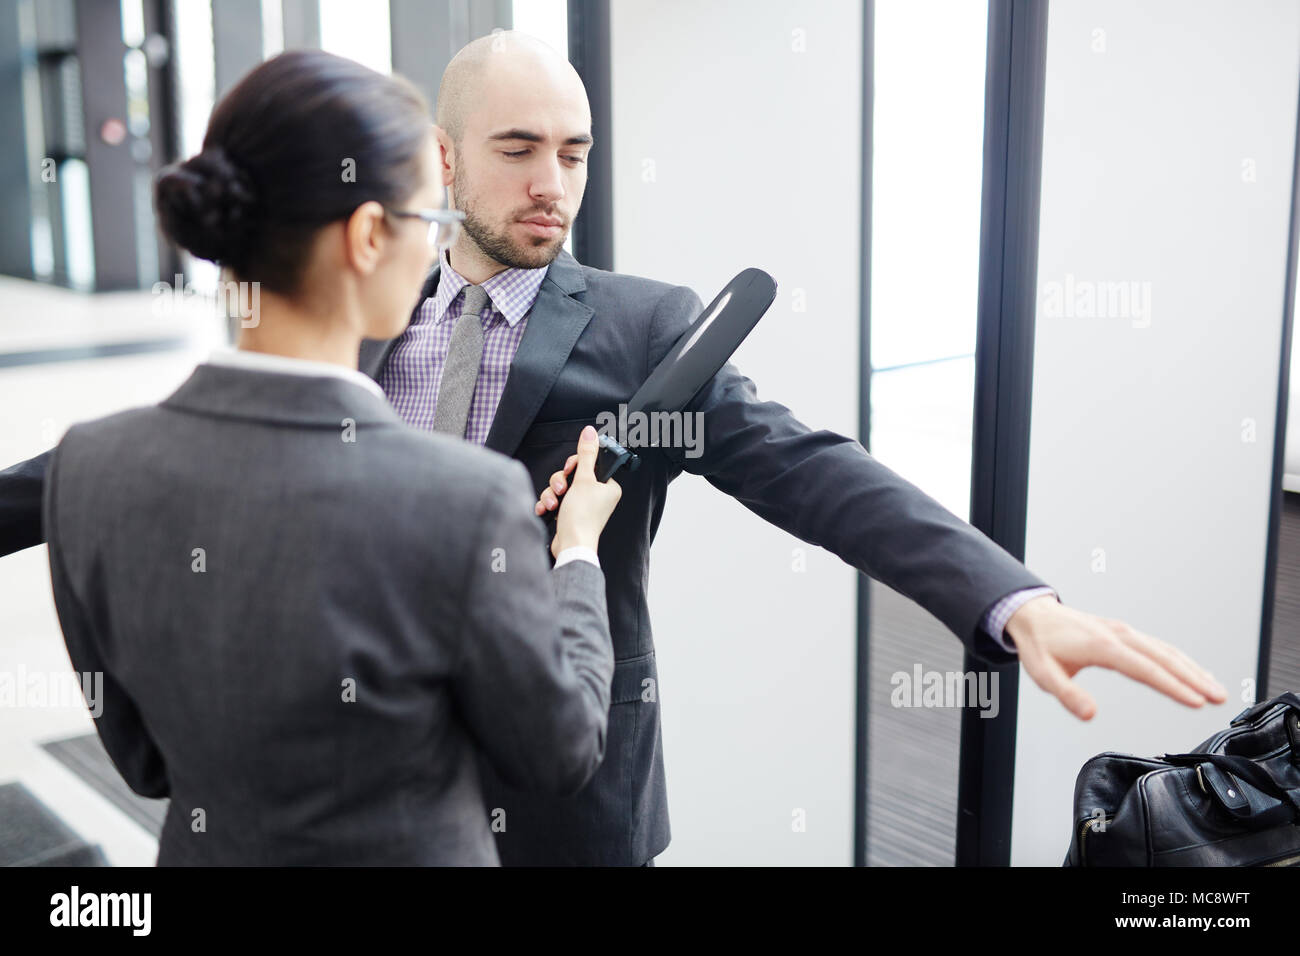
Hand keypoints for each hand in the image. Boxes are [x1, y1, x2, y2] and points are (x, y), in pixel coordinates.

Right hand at [547, 425, 621, 558]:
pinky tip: (545, 510)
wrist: (571, 546)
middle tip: (562, 489)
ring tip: (553, 504)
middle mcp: (597, 496)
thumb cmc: (582, 517)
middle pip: (572, 475)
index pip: (590, 464)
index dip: (576, 464)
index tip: (570, 469)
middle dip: (560, 482)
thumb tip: (590, 432)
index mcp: (608, 487)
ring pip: (561, 488)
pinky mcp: (570, 514)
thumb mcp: (584, 479)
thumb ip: (585, 454)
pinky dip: (549, 504)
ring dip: (552, 493)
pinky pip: (556, 500)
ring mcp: (583, 506)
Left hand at [1006, 596, 1226, 720]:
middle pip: (1164, 657)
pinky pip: (1158, 646)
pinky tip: (1192, 672)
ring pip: (1166, 650)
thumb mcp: (1043, 674)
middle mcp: (1118, 635)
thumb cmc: (1038, 645)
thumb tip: (1090, 714)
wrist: (1032, 615)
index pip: (1145, 669)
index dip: (1173, 687)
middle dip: (1194, 678)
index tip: (1196, 702)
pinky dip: (1180, 660)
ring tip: (1216, 689)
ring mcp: (1123, 632)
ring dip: (1192, 669)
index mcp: (1102, 646)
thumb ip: (1067, 695)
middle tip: (1219, 698)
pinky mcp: (1123, 633)